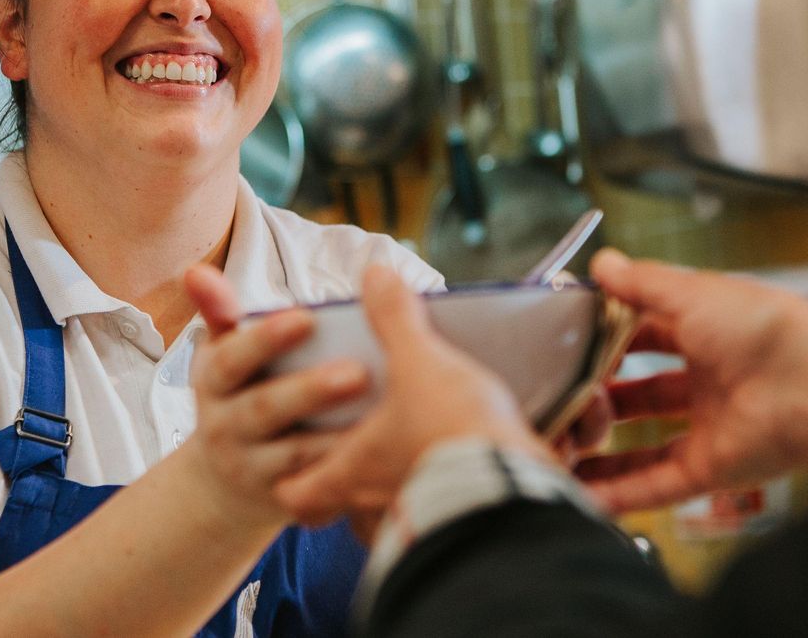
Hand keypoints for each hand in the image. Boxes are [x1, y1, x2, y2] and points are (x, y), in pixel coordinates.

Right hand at [179, 264, 370, 527]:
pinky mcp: (283, 503)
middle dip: (310, 390)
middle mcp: (226, 428)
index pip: (232, 359)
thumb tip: (194, 270)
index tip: (307, 317)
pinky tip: (389, 461)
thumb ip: (218, 312)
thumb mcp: (221, 356)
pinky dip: (351, 481)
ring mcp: (252, 470)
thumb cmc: (239, 396)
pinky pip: (318, 495)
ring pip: (296, 457)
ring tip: (385, 417)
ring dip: (338, 439)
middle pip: (266, 409)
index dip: (265, 340)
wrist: (223, 483)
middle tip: (358, 371)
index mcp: (214, 383)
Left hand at [272, 266, 552, 540]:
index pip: (296, 496)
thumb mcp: (420, 363)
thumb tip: (375, 275)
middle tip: (360, 454)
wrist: (517, 493)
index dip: (290, 481)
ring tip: (416, 458)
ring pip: (389, 522)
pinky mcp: (458, 532)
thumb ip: (396, 319)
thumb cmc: (452, 433)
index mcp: (350, 471)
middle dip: (348, 486)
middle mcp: (374, 509)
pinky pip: (438, 524)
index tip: (294, 464)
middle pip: (341, 513)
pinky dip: (443, 502)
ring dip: (397, 494)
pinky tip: (461, 472)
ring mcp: (415, 526)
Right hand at [577, 249, 807, 513]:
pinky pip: (658, 484)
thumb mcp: (692, 291)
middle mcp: (712, 382)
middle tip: (563, 396)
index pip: (649, 334)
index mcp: (711, 333)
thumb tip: (604, 264)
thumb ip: (641, 282)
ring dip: (605, 452)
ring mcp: (710, 427)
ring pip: (646, 447)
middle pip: (644, 394)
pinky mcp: (711, 468)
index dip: (612, 338)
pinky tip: (587, 494)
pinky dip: (622, 492)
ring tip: (562, 452)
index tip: (574, 339)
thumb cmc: (770, 331)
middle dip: (604, 397)